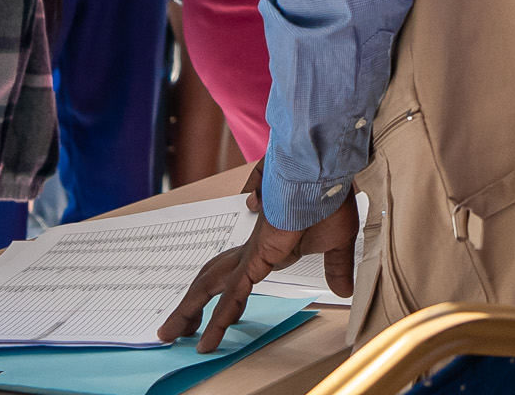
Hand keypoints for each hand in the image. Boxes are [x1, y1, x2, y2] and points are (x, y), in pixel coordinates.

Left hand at [159, 194, 357, 351]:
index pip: (239, 275)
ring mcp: (251, 254)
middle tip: (175, 328)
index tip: (220, 317)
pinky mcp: (256, 257)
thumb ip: (336, 268)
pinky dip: (220, 319)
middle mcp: (253, 250)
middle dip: (192, 304)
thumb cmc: (328, 197)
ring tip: (171, 334)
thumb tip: (343, 290)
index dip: (226, 296)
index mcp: (269, 247)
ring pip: (211, 286)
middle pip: (213, 279)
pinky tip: (210, 338)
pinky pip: (233, 294)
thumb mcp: (337, 243)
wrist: (322, 175)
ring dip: (190, 311)